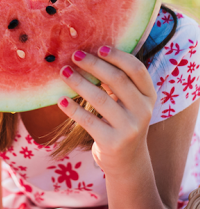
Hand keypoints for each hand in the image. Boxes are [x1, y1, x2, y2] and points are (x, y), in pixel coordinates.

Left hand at [56, 46, 156, 176]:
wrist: (126, 161)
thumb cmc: (120, 122)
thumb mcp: (128, 103)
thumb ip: (117, 83)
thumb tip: (87, 55)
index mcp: (148, 96)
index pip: (136, 70)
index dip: (118, 56)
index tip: (98, 48)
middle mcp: (143, 111)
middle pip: (117, 80)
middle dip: (94, 65)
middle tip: (74, 55)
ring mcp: (129, 128)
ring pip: (100, 99)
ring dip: (79, 83)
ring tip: (63, 72)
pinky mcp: (112, 142)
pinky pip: (88, 121)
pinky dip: (72, 109)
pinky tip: (60, 100)